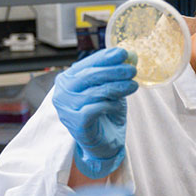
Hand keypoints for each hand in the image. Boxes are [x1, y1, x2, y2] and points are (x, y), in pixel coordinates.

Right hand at [52, 47, 137, 178]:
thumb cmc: (104, 113)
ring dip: (116, 87)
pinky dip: (108, 105)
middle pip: (89, 76)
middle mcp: (62, 93)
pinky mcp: (76, 125)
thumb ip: (117, 73)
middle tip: (132, 69)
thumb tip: (132, 55)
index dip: (104, 58)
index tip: (123, 53)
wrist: (102, 142)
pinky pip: (93, 110)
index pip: (86, 64)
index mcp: (67, 80)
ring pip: (93, 93)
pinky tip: (117, 105)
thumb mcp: (111, 88)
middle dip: (113, 71)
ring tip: (133, 85)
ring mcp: (67, 110)